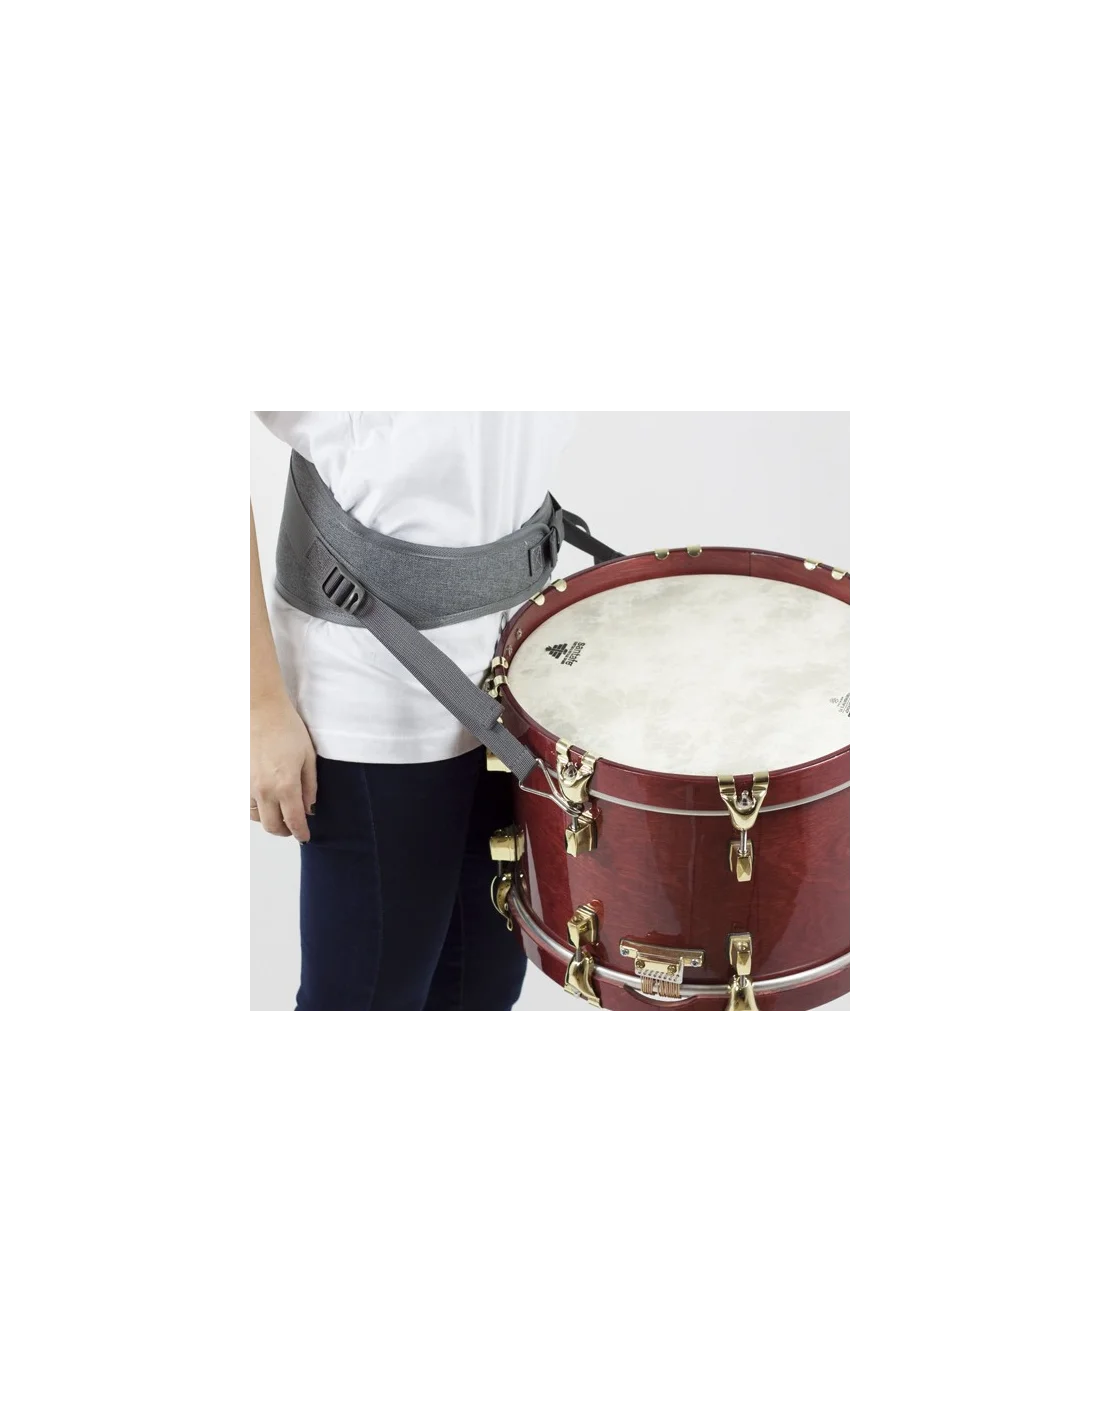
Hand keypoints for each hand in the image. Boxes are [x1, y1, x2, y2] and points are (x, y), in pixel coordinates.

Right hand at [249, 694, 317, 841]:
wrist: (261, 710)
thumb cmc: (288, 729)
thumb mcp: (308, 757)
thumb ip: (310, 786)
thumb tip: (309, 807)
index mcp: (285, 785)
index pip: (294, 821)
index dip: (301, 833)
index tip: (305, 837)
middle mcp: (264, 790)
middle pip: (272, 826)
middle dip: (285, 831)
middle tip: (294, 828)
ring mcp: (249, 786)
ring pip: (257, 818)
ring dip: (270, 820)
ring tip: (281, 813)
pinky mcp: (240, 779)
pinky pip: (247, 805)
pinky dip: (258, 809)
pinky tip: (267, 802)